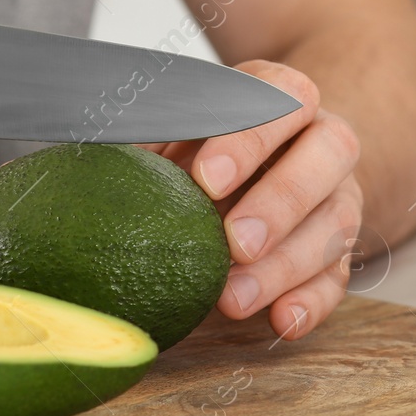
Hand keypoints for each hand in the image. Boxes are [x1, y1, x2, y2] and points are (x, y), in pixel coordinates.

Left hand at [148, 60, 360, 339]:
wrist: (270, 165)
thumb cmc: (207, 145)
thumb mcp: (179, 127)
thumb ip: (146, 135)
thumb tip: (76, 160)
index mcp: (283, 95)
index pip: (285, 98)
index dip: (250, 138)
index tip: (206, 178)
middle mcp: (321, 141)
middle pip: (328, 155)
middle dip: (282, 201)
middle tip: (235, 243)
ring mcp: (338, 196)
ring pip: (336, 222)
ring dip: (286, 264)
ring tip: (233, 299)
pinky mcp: (340, 250)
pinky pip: (339, 276)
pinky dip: (312, 302)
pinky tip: (281, 321)